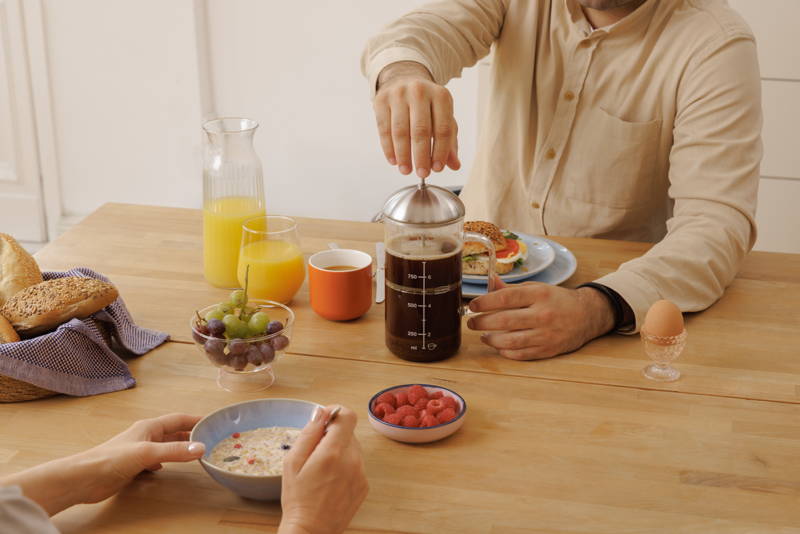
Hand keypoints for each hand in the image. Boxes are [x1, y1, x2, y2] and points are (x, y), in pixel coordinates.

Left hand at [78, 413, 204, 502]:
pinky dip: (165, 461)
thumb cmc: (112, 459)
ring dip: (179, 448)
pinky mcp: (133, 465)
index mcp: (149, 426)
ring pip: (165, 446)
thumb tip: (201, 448)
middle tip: (209, 439)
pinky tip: (167, 467)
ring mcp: (139, 450)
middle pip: (173, 432)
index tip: (213, 422)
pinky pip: (155, 460)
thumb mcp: (147, 453)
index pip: (178, 419)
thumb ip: (174, 451)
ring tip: (195, 454)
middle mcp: (146, 436)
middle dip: (190, 435)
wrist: (84, 479)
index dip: (196, 420)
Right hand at [279, 406, 367, 533]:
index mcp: (333, 452)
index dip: (335, 412)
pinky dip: (345, 466)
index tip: (324, 419)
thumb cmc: (298, 499)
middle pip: (349, 432)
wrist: (311, 531)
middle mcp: (352, 460)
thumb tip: (321, 412)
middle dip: (333, 435)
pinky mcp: (364, 485)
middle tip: (315, 451)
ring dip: (339, 451)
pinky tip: (330, 480)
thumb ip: (309, 433)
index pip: (347, 416)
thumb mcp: (293, 462)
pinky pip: (356, 464)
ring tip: (322, 469)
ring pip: (353, 448)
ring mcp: (361, 473)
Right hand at [373, 61, 459, 177]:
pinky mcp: (381, 100)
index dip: (441, 151)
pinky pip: (384, 129)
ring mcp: (398, 94)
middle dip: (421, 156)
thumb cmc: (427, 104)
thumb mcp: (442, 116)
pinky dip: (389, 148)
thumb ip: (450, 141)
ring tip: (406, 170)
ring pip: (400, 131)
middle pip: (420, 130)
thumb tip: (455, 165)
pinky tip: (394, 160)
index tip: (437, 168)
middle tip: (422, 173)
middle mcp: (420, 92)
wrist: (403, 78)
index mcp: (441, 96)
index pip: (443, 128)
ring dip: (403, 155)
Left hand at [467, 277, 614, 359]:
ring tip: (483, 335)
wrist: (588, 315)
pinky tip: (499, 345)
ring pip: (510, 341)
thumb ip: (512, 289)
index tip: (472, 305)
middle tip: (471, 322)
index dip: (485, 302)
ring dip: (491, 339)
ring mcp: (546, 334)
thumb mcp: (537, 288)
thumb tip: (489, 284)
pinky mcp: (548, 350)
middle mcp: (542, 314)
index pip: (505, 298)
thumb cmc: (558, 300)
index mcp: (539, 294)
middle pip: (504, 321)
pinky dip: (506, 351)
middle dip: (482, 323)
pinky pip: (520, 354)